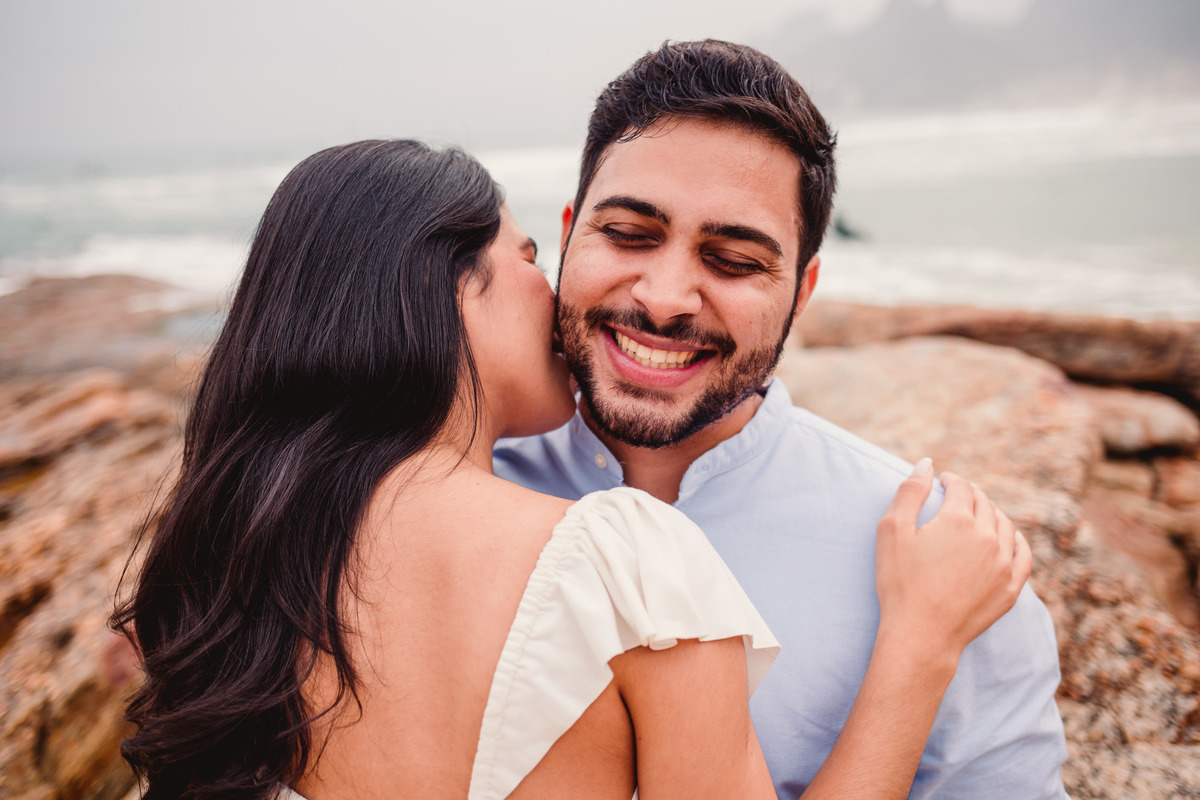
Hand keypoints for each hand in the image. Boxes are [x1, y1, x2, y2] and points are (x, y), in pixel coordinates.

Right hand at [874, 459, 1032, 664]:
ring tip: (979, 514)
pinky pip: (1023, 554)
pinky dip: (1017, 540)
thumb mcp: (892, 531)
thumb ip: (910, 492)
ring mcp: (1004, 564)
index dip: (950, 480)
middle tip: (958, 495)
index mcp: (958, 520)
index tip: (942, 481)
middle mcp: (988, 537)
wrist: (921, 634)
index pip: (960, 488)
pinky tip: (1009, 538)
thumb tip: (927, 464)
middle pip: (984, 504)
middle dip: (971, 494)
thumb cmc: (900, 582)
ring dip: (992, 514)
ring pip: (1005, 526)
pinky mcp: (1011, 588)